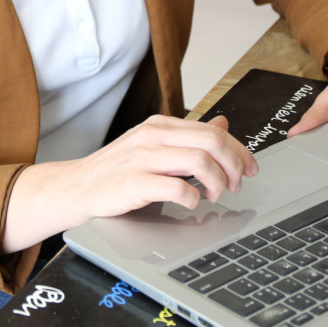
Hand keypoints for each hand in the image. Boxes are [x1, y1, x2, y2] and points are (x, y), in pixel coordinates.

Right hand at [1, 114, 257, 253]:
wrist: (76, 187)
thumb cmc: (116, 171)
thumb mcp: (154, 146)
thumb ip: (188, 136)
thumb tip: (222, 124)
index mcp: (160, 126)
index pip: (212, 131)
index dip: (239, 151)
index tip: (250, 168)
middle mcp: (152, 137)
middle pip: (211, 142)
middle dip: (234, 166)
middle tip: (237, 185)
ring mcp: (142, 158)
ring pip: (199, 162)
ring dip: (217, 183)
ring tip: (214, 196)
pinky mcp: (133, 182)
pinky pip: (177, 188)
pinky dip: (192, 198)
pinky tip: (191, 203)